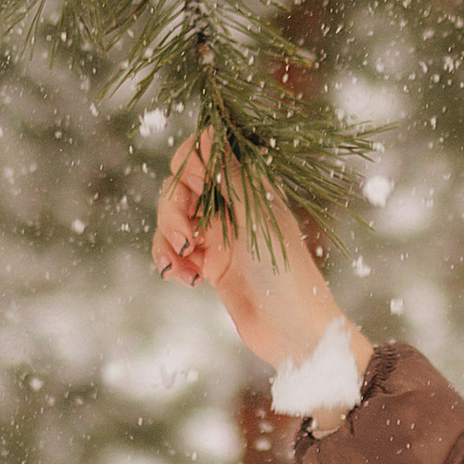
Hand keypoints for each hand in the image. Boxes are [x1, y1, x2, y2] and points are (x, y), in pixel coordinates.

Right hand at [154, 135, 373, 384]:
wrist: (295, 334)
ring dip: (167, 240)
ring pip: (171, 221)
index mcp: (249, 187)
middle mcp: (231, 207)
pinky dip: (171, 262)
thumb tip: (208, 130)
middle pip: (178, 188)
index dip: (187, 165)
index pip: (201, 154)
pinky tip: (184, 279)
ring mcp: (218, 236)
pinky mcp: (209, 265)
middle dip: (171, 211)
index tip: (193, 185)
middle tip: (185, 241)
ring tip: (183, 264)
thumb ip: (229, 176)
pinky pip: (174, 252)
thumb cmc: (287, 274)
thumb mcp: (256, 220)